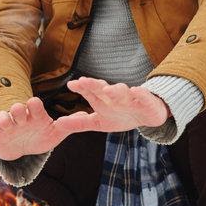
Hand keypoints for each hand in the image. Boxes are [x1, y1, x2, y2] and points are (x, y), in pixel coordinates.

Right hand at [0, 97, 74, 160]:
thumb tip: (85, 117)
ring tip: (4, 123)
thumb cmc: (39, 137)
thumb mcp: (55, 134)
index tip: (35, 104)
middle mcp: (20, 118)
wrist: (21, 148)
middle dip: (18, 110)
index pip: (34, 105)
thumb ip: (68, 126)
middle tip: (20, 114)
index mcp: (35, 116)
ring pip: (3, 118)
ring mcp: (7, 126)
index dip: (34, 105)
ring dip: (3, 119)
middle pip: (17, 109)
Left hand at [53, 77, 169, 134]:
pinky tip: (135, 91)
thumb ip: (79, 123)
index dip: (81, 88)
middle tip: (82, 81)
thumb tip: (57, 124)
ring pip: (122, 92)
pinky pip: (143, 96)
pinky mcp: (146, 101)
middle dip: (93, 85)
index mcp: (103, 99)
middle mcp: (114, 96)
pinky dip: (140, 94)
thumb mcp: (98, 122)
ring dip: (115, 90)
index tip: (71, 84)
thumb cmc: (121, 116)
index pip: (90, 92)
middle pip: (102, 88)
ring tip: (107, 90)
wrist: (147, 115)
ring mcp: (130, 98)